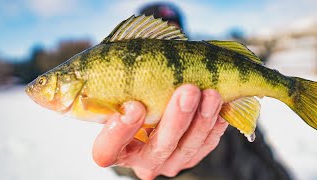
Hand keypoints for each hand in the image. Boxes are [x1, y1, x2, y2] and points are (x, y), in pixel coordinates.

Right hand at [92, 84, 228, 179]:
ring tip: (212, 94)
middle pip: (158, 148)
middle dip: (176, 120)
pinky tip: (221, 105)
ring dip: (202, 120)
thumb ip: (119, 90)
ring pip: (188, 147)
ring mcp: (170, 161)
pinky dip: (215, 124)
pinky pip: (206, 144)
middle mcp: (142, 160)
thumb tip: (119, 64)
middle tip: (188, 91)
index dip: (119, 132)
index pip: (108, 150)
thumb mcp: (120, 96)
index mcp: (117, 148)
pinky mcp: (191, 157)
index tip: (134, 105)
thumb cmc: (133, 101)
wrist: (153, 115)